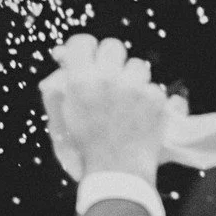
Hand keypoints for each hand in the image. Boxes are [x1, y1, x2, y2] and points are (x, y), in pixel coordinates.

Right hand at [41, 34, 169, 182]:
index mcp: (79, 80)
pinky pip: (154, 88)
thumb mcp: (63, 117)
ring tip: (128, 104)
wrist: (117, 174)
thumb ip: (60, 86)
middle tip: (111, 80)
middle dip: (112, 61)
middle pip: (112, 46)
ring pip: (137, 65)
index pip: (82, 42)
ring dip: (133, 80)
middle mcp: (106, 78)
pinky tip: (141, 117)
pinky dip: (150, 101)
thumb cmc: (86, 148)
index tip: (88, 59)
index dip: (85, 50)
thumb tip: (60, 56)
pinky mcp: (155, 99)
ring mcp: (133, 87)